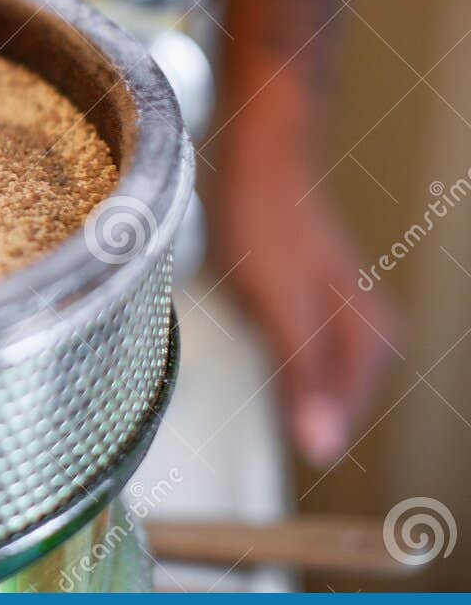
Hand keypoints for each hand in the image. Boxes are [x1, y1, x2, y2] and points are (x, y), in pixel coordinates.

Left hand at [213, 93, 399, 466]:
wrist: (257, 154)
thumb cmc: (265, 227)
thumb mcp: (279, 309)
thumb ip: (302, 377)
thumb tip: (321, 449)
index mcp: (370, 342)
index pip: (334, 423)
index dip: (291, 432)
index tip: (247, 418)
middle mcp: (368, 333)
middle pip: (325, 403)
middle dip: (283, 408)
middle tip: (235, 383)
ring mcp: (342, 315)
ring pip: (308, 377)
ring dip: (275, 382)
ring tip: (238, 357)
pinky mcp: (314, 299)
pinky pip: (295, 350)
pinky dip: (269, 356)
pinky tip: (245, 343)